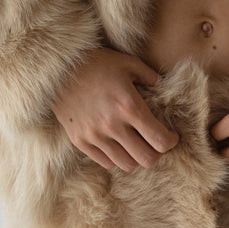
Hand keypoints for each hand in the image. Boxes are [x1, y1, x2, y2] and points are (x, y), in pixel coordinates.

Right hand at [51, 47, 178, 171]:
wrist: (57, 68)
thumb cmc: (96, 62)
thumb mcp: (128, 63)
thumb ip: (151, 78)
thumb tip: (165, 89)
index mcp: (129, 106)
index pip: (160, 140)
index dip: (171, 142)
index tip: (171, 136)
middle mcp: (112, 125)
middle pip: (147, 160)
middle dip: (156, 153)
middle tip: (155, 143)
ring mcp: (94, 135)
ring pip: (126, 165)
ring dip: (136, 157)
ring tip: (136, 144)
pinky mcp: (79, 140)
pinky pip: (105, 162)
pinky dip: (116, 157)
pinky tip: (118, 143)